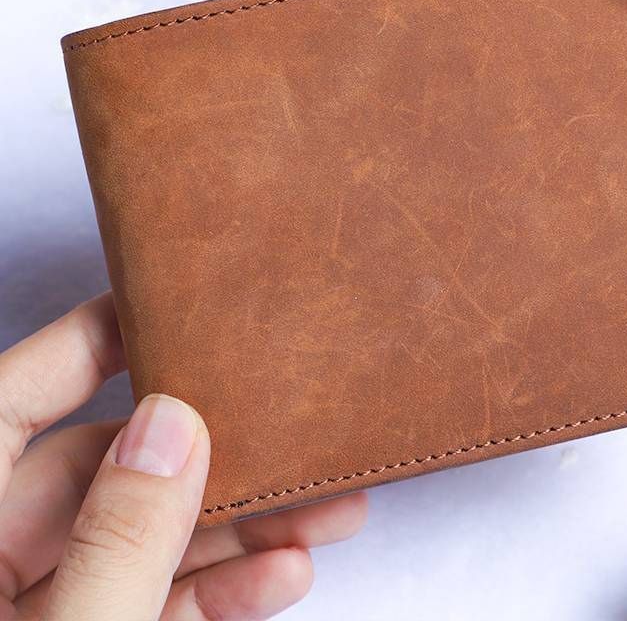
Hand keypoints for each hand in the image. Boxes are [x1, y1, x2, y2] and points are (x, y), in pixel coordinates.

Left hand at [0, 294, 366, 619]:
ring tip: (325, 506)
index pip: (14, 400)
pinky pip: (157, 600)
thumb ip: (117, 543)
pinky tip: (284, 570)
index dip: (91, 341)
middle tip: (288, 426)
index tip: (174, 306)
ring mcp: (46, 608)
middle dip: (213, 456)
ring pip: (148, 538)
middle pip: (108, 471)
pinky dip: (221, 588)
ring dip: (241, 527)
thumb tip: (173, 428)